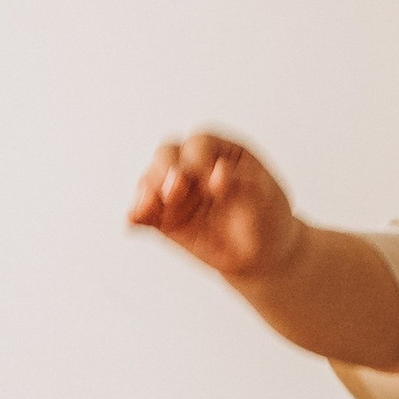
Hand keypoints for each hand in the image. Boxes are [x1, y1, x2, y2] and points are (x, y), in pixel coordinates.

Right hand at [126, 132, 297, 285]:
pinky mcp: (164, 219)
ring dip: (147, 192)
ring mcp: (176, 192)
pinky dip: (136, 217)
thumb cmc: (266, 216)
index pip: (199, 144)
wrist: (263, 254)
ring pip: (151, 182)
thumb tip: (218, 173)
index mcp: (220, 152)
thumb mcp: (263, 198)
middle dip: (167, 170)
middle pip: (167, 155)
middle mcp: (192, 166)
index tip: (213, 183)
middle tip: (175, 190)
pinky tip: (132, 224)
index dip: (200, 159)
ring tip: (147, 208)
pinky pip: (144, 214)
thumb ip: (240, 183)